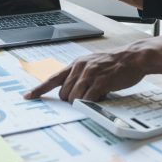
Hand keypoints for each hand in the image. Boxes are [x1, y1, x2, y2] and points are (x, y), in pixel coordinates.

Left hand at [25, 45, 148, 102]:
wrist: (133, 58)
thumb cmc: (115, 64)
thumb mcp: (93, 65)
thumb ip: (81, 76)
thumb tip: (73, 94)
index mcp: (76, 64)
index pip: (53, 78)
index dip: (40, 89)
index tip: (28, 96)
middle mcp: (80, 68)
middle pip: (64, 93)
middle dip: (71, 100)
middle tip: (85, 97)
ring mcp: (90, 74)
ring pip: (74, 97)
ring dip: (82, 102)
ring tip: (96, 95)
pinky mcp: (100, 82)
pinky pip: (88, 99)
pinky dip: (91, 103)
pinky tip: (99, 98)